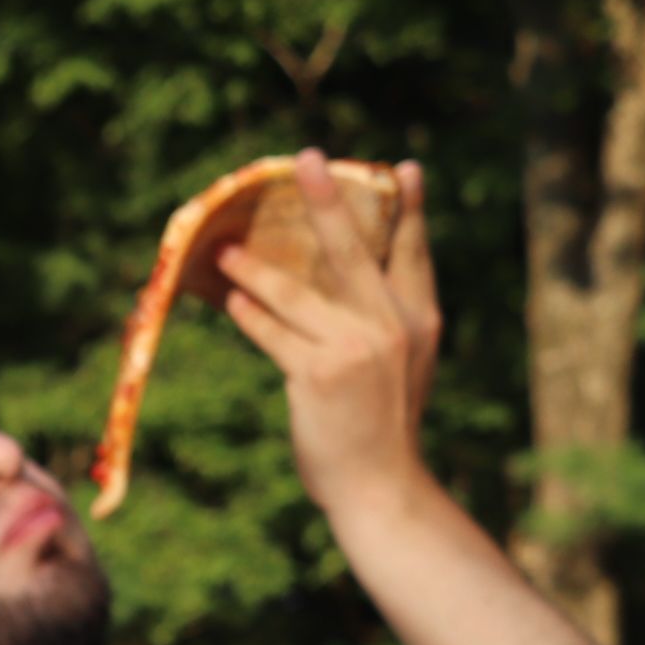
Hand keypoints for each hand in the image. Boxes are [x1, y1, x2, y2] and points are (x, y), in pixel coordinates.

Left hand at [219, 151, 441, 520]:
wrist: (379, 485)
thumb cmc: (379, 425)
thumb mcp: (400, 368)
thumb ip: (380, 326)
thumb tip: (329, 289)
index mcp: (420, 320)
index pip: (411, 252)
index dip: (408, 209)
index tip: (402, 167)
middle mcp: (393, 325)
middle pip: (352, 248)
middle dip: (326, 201)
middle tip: (305, 159)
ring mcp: (357, 346)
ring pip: (295, 291)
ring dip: (253, 269)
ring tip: (224, 250)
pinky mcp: (320, 372)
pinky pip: (272, 333)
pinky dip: (248, 315)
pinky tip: (228, 300)